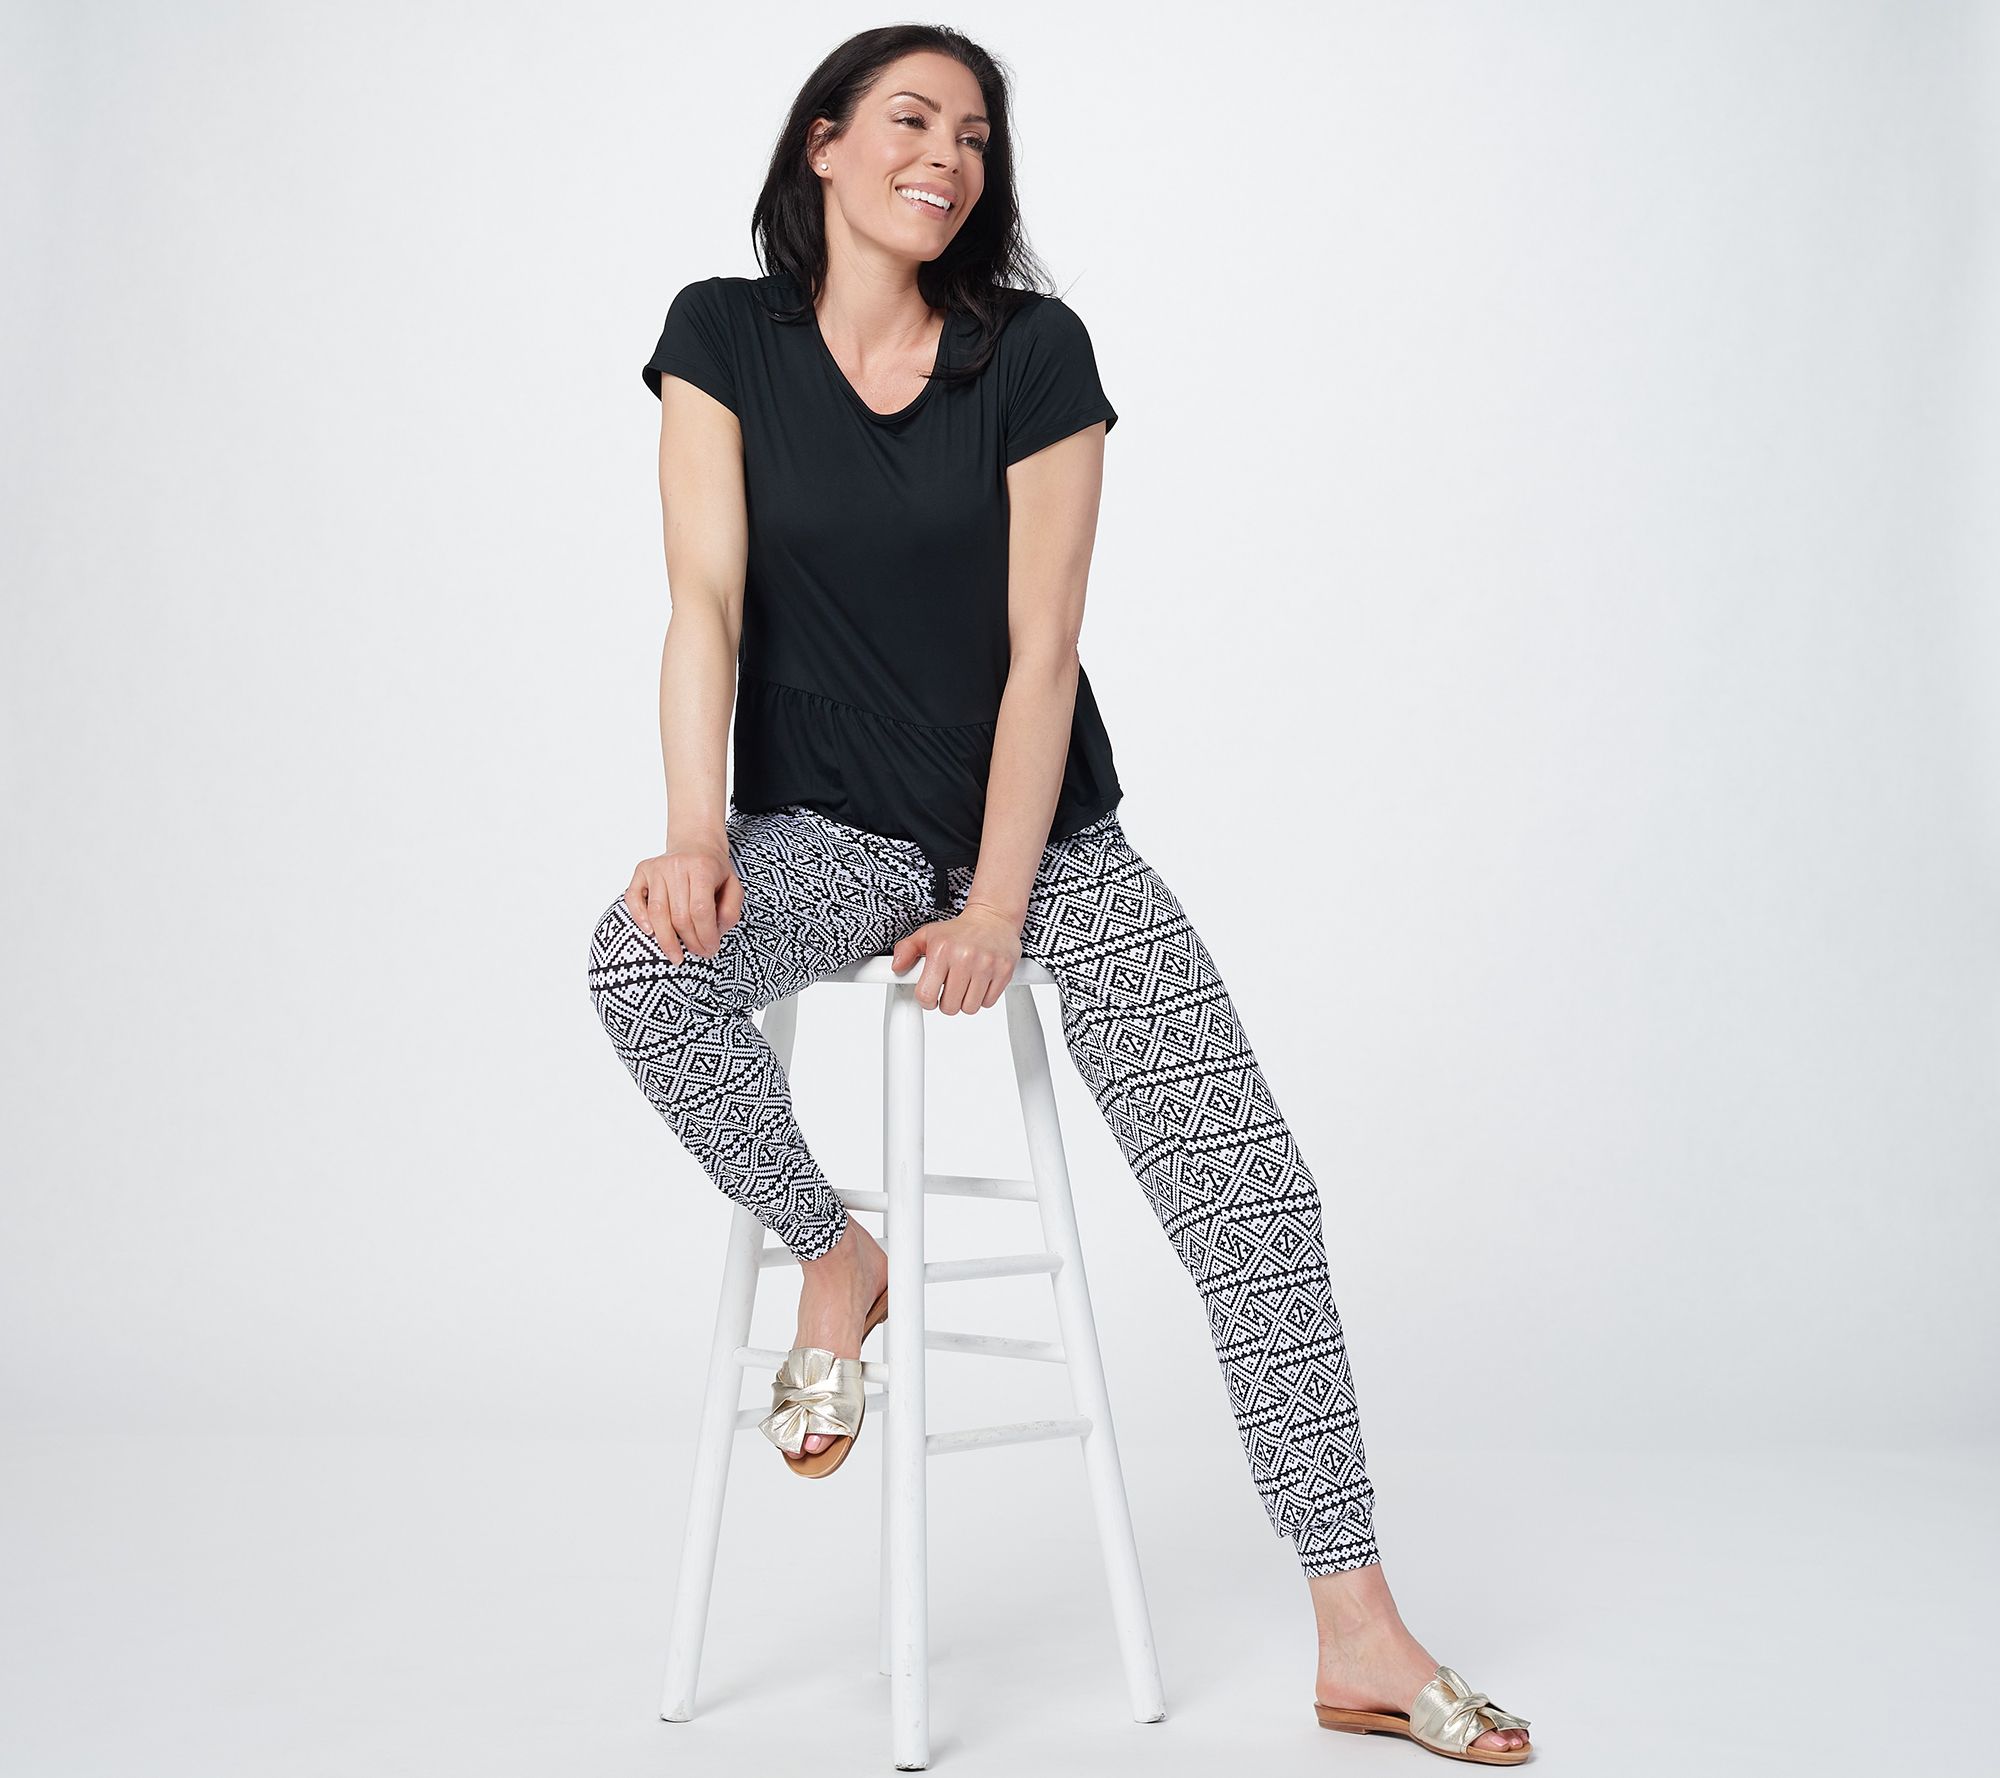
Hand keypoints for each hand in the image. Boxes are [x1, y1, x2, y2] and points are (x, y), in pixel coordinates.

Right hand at [625, 840, 743, 963]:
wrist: (695, 844)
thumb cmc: (713, 871)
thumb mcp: (734, 886)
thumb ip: (731, 910)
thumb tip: (715, 932)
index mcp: (702, 867)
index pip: (701, 910)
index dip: (706, 936)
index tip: (711, 949)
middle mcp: (676, 866)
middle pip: (679, 915)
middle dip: (690, 942)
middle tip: (699, 953)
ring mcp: (656, 868)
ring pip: (657, 913)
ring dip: (667, 940)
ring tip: (676, 956)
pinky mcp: (641, 871)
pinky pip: (633, 898)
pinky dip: (639, 917)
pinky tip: (651, 933)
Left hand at [889, 899, 1022, 1014]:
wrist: (993, 917)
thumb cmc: (960, 929)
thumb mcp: (928, 934)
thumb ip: (907, 950)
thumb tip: (897, 967)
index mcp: (942, 950)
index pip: (927, 994)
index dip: (927, 1001)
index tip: (931, 997)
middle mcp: (964, 957)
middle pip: (950, 1007)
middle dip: (947, 1002)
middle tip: (949, 990)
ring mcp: (986, 965)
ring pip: (970, 1008)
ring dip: (966, 1002)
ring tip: (965, 985)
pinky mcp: (1004, 971)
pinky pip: (988, 1002)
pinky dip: (983, 998)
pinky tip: (980, 983)